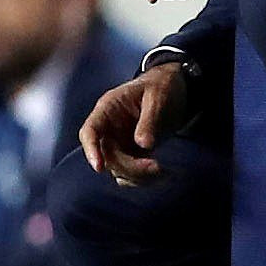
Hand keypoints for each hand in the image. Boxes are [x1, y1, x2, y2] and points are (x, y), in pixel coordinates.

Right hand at [79, 63, 186, 183]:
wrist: (175, 90)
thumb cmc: (162, 86)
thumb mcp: (158, 96)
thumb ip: (149, 119)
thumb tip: (143, 145)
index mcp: (109, 109)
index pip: (90, 131)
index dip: (91, 150)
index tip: (99, 168)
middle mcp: (110, 129)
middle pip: (107, 156)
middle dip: (129, 166)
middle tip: (156, 167)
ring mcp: (119, 143)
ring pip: (118, 169)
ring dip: (138, 176)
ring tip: (164, 172)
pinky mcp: (132, 154)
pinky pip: (131, 173)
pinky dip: (144, 179)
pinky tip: (164, 174)